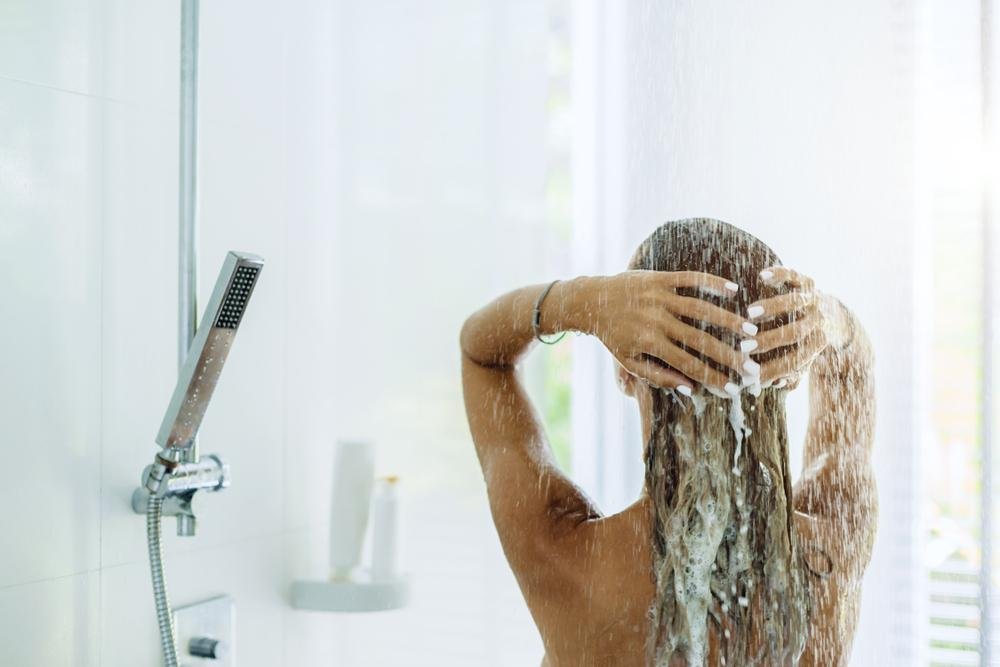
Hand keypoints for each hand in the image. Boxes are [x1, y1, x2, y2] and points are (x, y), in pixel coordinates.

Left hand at [573, 271, 751, 389]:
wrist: (591, 301)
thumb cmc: (614, 336)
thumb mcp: (629, 362)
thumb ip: (658, 376)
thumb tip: (690, 387)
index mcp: (650, 343)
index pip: (688, 365)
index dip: (712, 377)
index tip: (734, 389)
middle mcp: (657, 319)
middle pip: (700, 340)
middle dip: (729, 355)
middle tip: (753, 367)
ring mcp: (659, 296)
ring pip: (700, 309)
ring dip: (728, 320)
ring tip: (752, 331)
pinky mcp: (659, 277)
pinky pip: (689, 278)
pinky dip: (712, 283)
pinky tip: (734, 289)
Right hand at [745, 267, 838, 385]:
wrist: (828, 313)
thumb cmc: (801, 343)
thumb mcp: (797, 360)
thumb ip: (784, 374)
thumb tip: (766, 386)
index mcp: (816, 344)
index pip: (795, 360)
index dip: (773, 367)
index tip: (750, 373)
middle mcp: (817, 320)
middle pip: (795, 332)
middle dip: (769, 340)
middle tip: (744, 346)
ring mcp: (812, 298)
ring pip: (796, 302)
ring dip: (773, 308)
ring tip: (749, 314)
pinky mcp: (804, 280)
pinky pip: (793, 274)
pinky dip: (779, 274)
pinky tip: (762, 277)